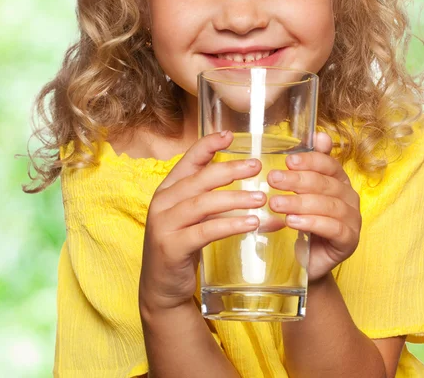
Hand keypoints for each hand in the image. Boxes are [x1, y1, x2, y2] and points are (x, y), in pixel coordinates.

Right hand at [139, 131, 263, 312]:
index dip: (208, 145)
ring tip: (262, 198)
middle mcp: (163, 202)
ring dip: (236, 198)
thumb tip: (248, 179)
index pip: (188, 159)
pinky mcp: (171, 247)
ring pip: (204, 203)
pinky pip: (205, 231)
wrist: (161, 287)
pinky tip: (251, 223)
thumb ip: (210, 195)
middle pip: (200, 179)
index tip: (230, 135)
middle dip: (231, 170)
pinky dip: (230, 225)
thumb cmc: (182, 245)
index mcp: (168, 189)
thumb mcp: (192, 215)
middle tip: (257, 166)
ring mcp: (164, 224)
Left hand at [267, 132, 360, 283]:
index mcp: (340, 181)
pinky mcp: (350, 241)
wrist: (308, 261)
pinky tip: (291, 221)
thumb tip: (319, 134)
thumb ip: (307, 166)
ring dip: (300, 202)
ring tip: (276, 203)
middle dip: (298, 180)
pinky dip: (311, 223)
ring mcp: (353, 220)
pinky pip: (333, 228)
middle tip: (273, 179)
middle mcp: (350, 198)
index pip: (329, 164)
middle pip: (326, 184)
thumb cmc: (304, 222)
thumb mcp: (301, 192)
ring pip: (329, 205)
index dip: (310, 161)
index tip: (287, 160)